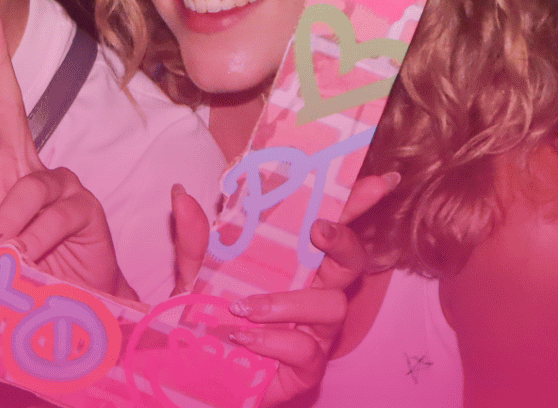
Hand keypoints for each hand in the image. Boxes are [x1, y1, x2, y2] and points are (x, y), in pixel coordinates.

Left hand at [0, 9, 130, 297]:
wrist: (72, 304)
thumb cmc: (22, 273)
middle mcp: (19, 169)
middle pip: (6, 106)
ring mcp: (55, 183)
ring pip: (25, 188)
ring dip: (9, 226)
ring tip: (3, 256)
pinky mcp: (82, 206)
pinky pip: (51, 216)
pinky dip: (34, 240)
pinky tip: (29, 259)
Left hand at [166, 172, 398, 404]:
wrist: (193, 376)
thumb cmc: (206, 321)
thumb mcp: (192, 276)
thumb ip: (193, 240)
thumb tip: (181, 195)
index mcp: (292, 265)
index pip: (329, 228)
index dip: (355, 204)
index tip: (376, 180)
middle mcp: (311, 294)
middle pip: (350, 263)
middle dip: (344, 242)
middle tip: (319, 230)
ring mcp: (312, 332)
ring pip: (332, 307)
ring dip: (290, 302)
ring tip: (246, 307)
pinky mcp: (304, 369)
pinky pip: (305, 350)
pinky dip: (272, 340)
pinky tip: (243, 337)